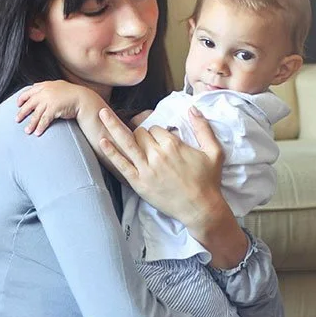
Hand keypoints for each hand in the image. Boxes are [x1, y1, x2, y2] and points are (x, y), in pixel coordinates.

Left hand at [16, 81, 95, 135]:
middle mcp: (45, 92)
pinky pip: (44, 120)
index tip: (18, 105)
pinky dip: (40, 127)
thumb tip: (34, 86)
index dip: (22, 98)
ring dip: (31, 124)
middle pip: (29, 104)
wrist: (82, 98)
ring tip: (27, 131)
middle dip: (22, 112)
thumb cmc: (71, 93)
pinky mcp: (54, 109)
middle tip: (17, 120)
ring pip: (36, 114)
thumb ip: (46, 86)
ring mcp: (49, 101)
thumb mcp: (57, 85)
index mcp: (45, 86)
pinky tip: (37, 133)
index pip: (29, 92)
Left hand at [98, 106, 248, 267]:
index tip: (159, 138)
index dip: (156, 132)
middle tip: (144, 139)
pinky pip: (121, 164)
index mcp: (173, 145)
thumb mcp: (214, 152)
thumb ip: (203, 128)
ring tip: (101, 113)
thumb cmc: (208, 181)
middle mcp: (157, 155)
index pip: (155, 128)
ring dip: (112, 125)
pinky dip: (111, 152)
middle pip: (140, 133)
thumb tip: (192, 108)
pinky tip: (102, 141)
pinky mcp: (138, 183)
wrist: (201, 208)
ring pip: (127, 142)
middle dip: (141, 132)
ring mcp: (146, 169)